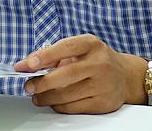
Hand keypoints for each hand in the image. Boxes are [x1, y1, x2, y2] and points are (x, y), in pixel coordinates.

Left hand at [14, 34, 146, 113]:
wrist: (125, 76)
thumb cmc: (96, 60)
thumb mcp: (80, 49)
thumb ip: (55, 55)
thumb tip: (28, 64)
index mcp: (91, 44)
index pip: (64, 48)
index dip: (43, 57)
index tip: (26, 65)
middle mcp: (100, 63)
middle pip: (65, 75)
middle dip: (41, 82)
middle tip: (28, 86)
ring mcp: (103, 84)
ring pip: (67, 95)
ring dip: (46, 97)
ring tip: (36, 96)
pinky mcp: (104, 103)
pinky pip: (74, 108)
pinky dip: (58, 106)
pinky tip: (52, 101)